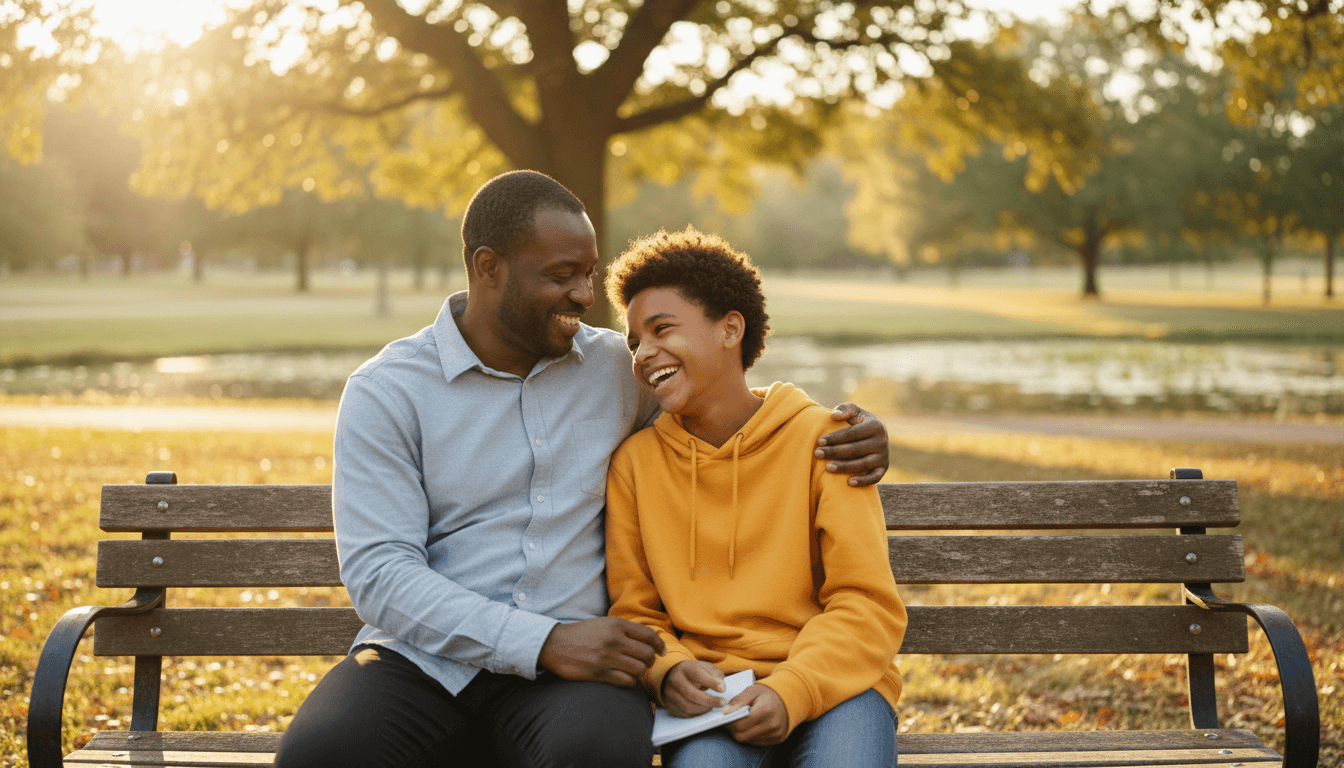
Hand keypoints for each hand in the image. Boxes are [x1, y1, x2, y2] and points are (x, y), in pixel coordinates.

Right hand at [538, 617, 665, 686]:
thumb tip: (649, 640)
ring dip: (640, 673)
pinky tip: (624, 679)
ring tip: (633, 671)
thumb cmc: (582, 634)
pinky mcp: (599, 673)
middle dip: (650, 661)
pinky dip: (630, 682)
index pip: (649, 635)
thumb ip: (625, 629)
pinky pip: (626, 681)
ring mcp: (607, 657)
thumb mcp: (604, 623)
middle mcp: (614, 640)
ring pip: (639, 669)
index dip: (660, 645)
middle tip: (645, 663)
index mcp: (617, 624)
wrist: (554, 644)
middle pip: (647, 654)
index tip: (661, 652)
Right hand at [661, 660, 726, 716]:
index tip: (723, 689)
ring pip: (687, 706)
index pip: (698, 674)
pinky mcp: (670, 705)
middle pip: (691, 694)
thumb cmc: (692, 673)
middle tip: (722, 702)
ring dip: (703, 709)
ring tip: (713, 706)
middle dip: (709, 700)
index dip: (711, 682)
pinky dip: (696, 713)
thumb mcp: (703, 667)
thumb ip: (714, 674)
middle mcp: (675, 680)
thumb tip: (721, 685)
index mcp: (685, 668)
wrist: (671, 676)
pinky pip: (683, 713)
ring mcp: (670, 693)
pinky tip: (703, 709)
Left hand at [723, 684, 788, 745]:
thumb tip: (725, 712)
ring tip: (741, 721)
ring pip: (748, 740)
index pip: (739, 724)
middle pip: (742, 736)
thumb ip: (738, 701)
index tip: (725, 716)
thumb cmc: (767, 693)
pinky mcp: (777, 739)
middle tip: (730, 720)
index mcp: (765, 710)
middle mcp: (772, 725)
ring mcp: (776, 734)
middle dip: (733, 729)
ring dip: (741, 733)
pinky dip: (750, 735)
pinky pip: (756, 742)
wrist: (788, 698)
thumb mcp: (752, 691)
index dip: (728, 722)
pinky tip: (751, 726)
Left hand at [816, 403, 888, 486]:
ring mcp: (884, 456)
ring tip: (827, 467)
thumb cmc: (859, 423)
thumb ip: (845, 409)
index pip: (852, 433)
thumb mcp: (854, 412)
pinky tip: (848, 482)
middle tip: (817, 453)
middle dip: (835, 452)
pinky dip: (863, 481)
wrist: (874, 436)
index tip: (819, 441)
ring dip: (844, 467)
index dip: (835, 438)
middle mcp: (882, 441)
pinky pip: (875, 478)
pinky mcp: (883, 469)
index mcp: (876, 426)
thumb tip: (834, 416)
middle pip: (855, 449)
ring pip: (863, 464)